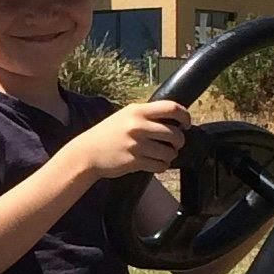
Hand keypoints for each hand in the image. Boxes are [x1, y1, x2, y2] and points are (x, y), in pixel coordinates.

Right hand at [65, 97, 191, 182]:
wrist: (87, 153)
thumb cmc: (107, 134)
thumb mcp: (124, 116)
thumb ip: (146, 115)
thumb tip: (173, 118)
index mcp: (137, 111)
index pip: (171, 108)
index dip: (184, 116)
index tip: (186, 124)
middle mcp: (138, 126)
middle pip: (175, 134)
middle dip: (179, 141)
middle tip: (176, 144)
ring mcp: (136, 145)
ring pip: (169, 152)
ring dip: (170, 155)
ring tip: (164, 155)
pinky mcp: (134, 161)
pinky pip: (160, 165)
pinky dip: (162, 166)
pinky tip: (156, 164)